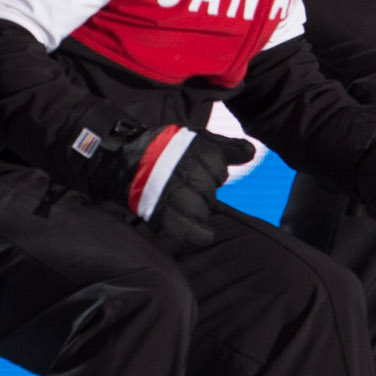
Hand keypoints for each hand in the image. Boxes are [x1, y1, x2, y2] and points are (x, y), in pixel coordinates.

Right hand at [115, 124, 254, 248]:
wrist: (125, 162)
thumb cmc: (167, 151)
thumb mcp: (197, 140)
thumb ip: (226, 148)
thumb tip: (251, 153)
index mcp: (191, 149)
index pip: (219, 168)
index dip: (215, 173)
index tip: (204, 173)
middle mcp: (181, 169)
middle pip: (209, 190)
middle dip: (205, 192)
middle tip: (192, 189)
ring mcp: (169, 191)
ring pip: (199, 208)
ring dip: (199, 210)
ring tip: (191, 205)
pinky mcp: (158, 211)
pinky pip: (185, 228)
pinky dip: (198, 233)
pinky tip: (206, 235)